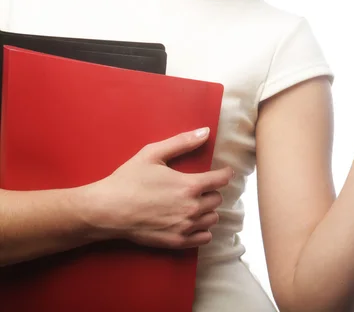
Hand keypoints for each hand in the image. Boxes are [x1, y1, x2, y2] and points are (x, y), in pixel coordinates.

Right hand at [81, 129, 233, 248]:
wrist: (108, 210)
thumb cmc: (129, 179)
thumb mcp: (153, 153)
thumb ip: (182, 142)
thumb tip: (206, 131)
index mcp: (189, 185)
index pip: (221, 179)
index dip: (225, 173)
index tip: (223, 172)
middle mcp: (192, 208)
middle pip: (217, 199)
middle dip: (212, 191)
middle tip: (201, 187)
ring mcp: (185, 227)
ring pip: (212, 218)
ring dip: (208, 210)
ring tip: (197, 203)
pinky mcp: (176, 242)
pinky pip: (204, 238)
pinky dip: (203, 229)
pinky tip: (193, 221)